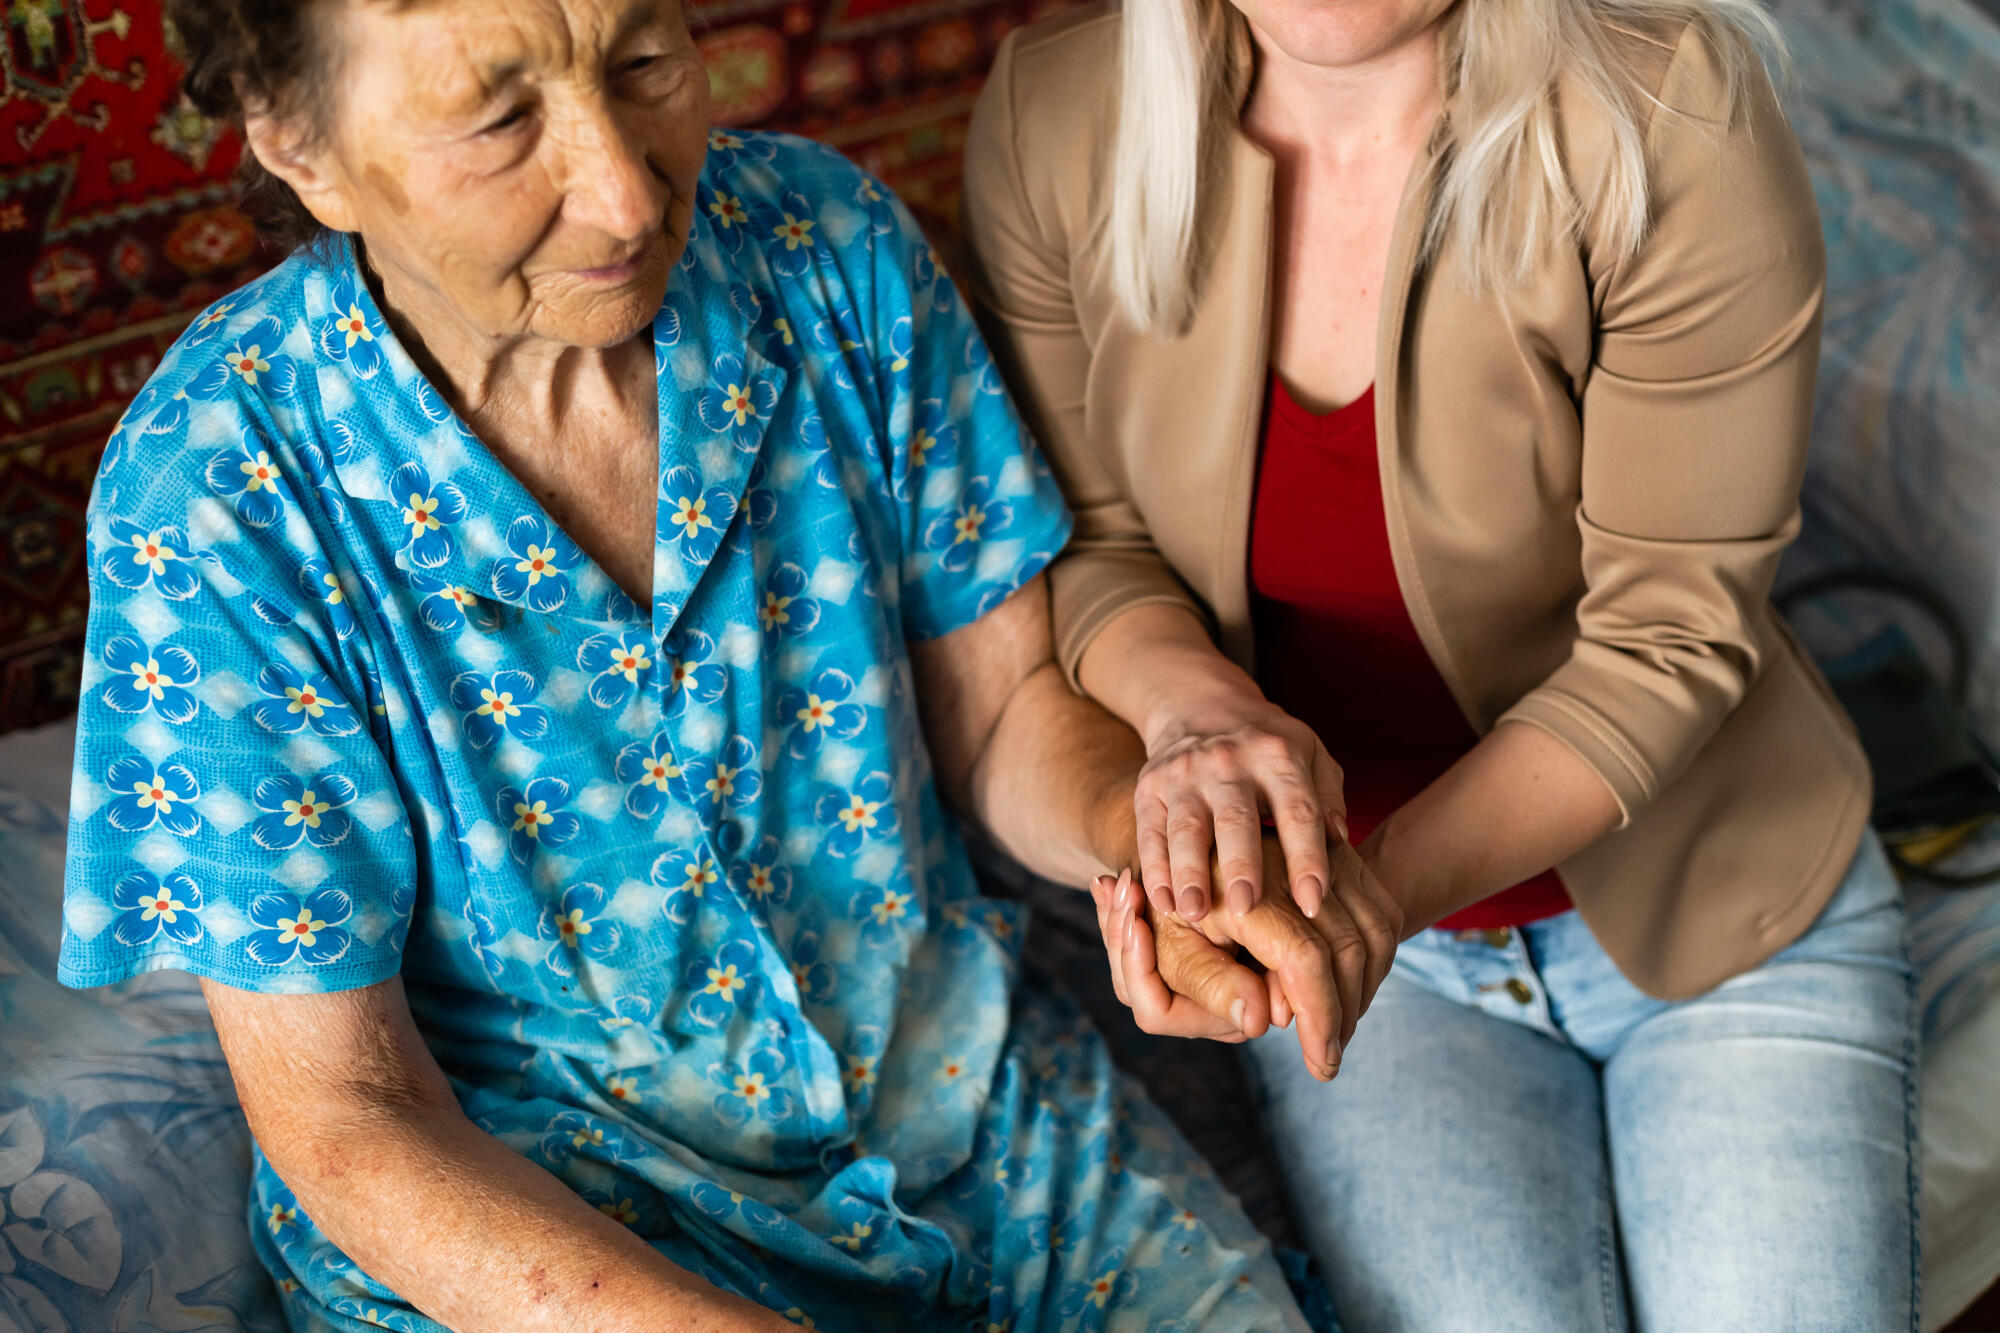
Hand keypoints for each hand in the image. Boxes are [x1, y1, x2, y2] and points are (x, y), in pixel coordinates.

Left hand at [1089, 836, 1401, 1079]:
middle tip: (1328, 1058)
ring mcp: (1319, 855)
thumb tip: (1261, 1022)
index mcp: (1241, 889)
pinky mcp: (1338, 855)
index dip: (1318, 1016)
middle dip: (1344, 1013)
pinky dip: (1374, 960)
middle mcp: (1289, 863)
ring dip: (1363, 990)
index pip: (1303, 959)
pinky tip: (1350, 993)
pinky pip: (1381, 913)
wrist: (1182, 851)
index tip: (1321, 1063)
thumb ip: (1209, 985)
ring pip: (1375, 931)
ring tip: (1337, 1032)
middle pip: (1348, 948)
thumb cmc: (1168, 911)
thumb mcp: (1169, 949)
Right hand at [1134, 690, 1347, 923]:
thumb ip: (1328, 797)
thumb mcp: (1310, 753)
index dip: (1306, 858)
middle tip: (1244, 908)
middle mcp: (1229, 761)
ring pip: (1186, 827)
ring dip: (1189, 872)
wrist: (1200, 705)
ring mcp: (1185, 773)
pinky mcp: (1151, 786)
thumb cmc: (1267, 746)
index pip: (1297, 811)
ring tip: (1193, 912)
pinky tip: (1163, 902)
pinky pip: (1150, 831)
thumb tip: (1340, 840)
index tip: (1313, 903)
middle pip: (1236, 819)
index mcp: (1278, 755)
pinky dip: (1155, 869)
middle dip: (1240, 864)